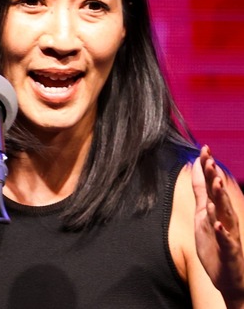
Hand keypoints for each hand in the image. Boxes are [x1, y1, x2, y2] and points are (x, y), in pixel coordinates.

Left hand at [192, 145, 243, 305]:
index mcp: (217, 209)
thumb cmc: (216, 243)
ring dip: (222, 200)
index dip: (208, 168)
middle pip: (220, 196)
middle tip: (210, 161)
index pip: (213, 185)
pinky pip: (226, 241)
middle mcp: (225, 219)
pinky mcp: (229, 252)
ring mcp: (229, 234)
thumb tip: (196, 165)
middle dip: (215, 178)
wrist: (228, 278)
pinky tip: (218, 224)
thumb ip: (201, 190)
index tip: (204, 149)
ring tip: (217, 184)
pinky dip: (222, 232)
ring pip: (226, 215)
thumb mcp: (203, 213)